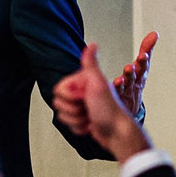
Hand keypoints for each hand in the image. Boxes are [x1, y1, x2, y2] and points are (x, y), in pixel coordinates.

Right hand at [53, 43, 150, 161]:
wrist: (117, 132)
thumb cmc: (110, 110)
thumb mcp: (98, 84)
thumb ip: (91, 64)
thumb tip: (92, 44)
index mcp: (82, 82)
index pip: (58, 89)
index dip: (69, 96)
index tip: (83, 96)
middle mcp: (81, 93)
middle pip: (58, 103)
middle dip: (73, 109)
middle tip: (88, 107)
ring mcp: (81, 106)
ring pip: (62, 115)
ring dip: (76, 119)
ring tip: (91, 116)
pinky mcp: (82, 119)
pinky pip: (69, 125)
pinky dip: (79, 127)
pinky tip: (91, 124)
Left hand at [112, 31, 157, 117]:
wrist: (127, 109)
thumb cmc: (133, 84)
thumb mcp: (141, 66)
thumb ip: (146, 49)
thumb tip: (154, 34)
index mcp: (139, 74)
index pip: (143, 64)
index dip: (144, 59)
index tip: (144, 54)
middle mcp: (133, 82)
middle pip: (138, 73)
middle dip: (139, 66)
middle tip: (139, 60)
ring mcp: (125, 90)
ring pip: (128, 81)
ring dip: (128, 75)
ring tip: (128, 69)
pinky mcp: (117, 97)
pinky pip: (116, 92)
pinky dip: (117, 87)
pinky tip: (116, 82)